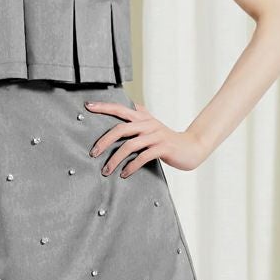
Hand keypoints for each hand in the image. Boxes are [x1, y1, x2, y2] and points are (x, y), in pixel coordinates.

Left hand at [84, 100, 206, 175]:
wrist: (191, 148)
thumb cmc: (167, 139)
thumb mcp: (152, 125)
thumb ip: (140, 117)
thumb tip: (128, 108)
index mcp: (143, 117)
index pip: (120, 108)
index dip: (104, 106)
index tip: (87, 106)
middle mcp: (148, 124)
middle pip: (121, 128)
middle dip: (104, 141)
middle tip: (92, 153)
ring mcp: (156, 136)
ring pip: (130, 145)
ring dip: (115, 159)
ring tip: (106, 170)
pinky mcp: (163, 148)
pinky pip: (143, 157)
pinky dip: (131, 166)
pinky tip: (124, 174)